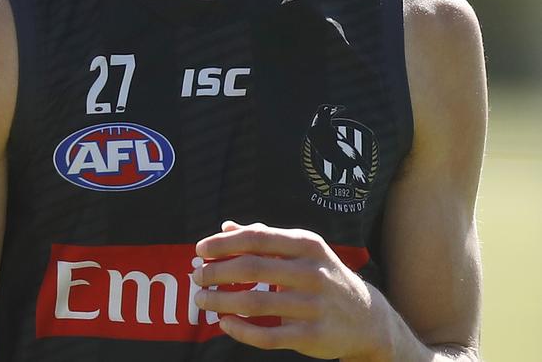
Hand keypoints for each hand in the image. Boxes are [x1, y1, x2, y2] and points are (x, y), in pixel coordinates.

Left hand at [194, 221, 388, 359]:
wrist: (366, 317)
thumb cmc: (323, 275)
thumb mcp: (303, 249)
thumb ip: (264, 237)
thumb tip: (225, 227)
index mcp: (307, 244)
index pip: (257, 238)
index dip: (224, 244)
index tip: (200, 249)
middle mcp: (311, 272)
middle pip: (252, 269)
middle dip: (217, 272)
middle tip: (197, 276)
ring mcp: (312, 305)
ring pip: (255, 303)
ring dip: (221, 301)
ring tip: (202, 300)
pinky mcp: (311, 336)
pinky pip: (267, 335)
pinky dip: (240, 330)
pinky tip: (224, 323)